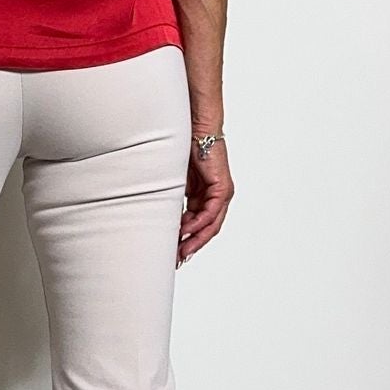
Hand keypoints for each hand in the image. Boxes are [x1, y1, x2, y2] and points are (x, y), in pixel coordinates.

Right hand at [178, 134, 232, 265]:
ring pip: (211, 225)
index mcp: (206, 197)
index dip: (187, 241)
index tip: (174, 253)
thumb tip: (167, 221)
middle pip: (207, 230)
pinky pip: (211, 213)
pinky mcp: (222, 188)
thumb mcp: (177, 184)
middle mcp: (217, 198)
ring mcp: (221, 194)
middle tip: (177, 260)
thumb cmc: (184, 150)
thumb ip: (176, 202)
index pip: (199, 225)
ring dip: (195, 239)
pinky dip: (199, 223)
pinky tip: (186, 231)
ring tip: (180, 252)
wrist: (195, 129)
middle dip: (191, 246)